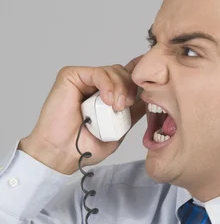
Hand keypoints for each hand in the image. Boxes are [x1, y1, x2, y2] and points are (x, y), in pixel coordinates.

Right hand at [18, 56, 146, 174]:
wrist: (63, 153)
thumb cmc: (85, 146)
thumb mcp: (120, 129)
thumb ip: (133, 113)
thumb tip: (149, 98)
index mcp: (107, 96)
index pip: (127, 78)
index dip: (140, 77)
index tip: (152, 82)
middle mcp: (96, 86)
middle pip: (123, 72)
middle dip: (131, 87)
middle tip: (127, 106)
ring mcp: (84, 80)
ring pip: (113, 70)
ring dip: (120, 87)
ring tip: (116, 107)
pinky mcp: (71, 76)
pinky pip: (97, 72)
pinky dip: (106, 84)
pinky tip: (107, 100)